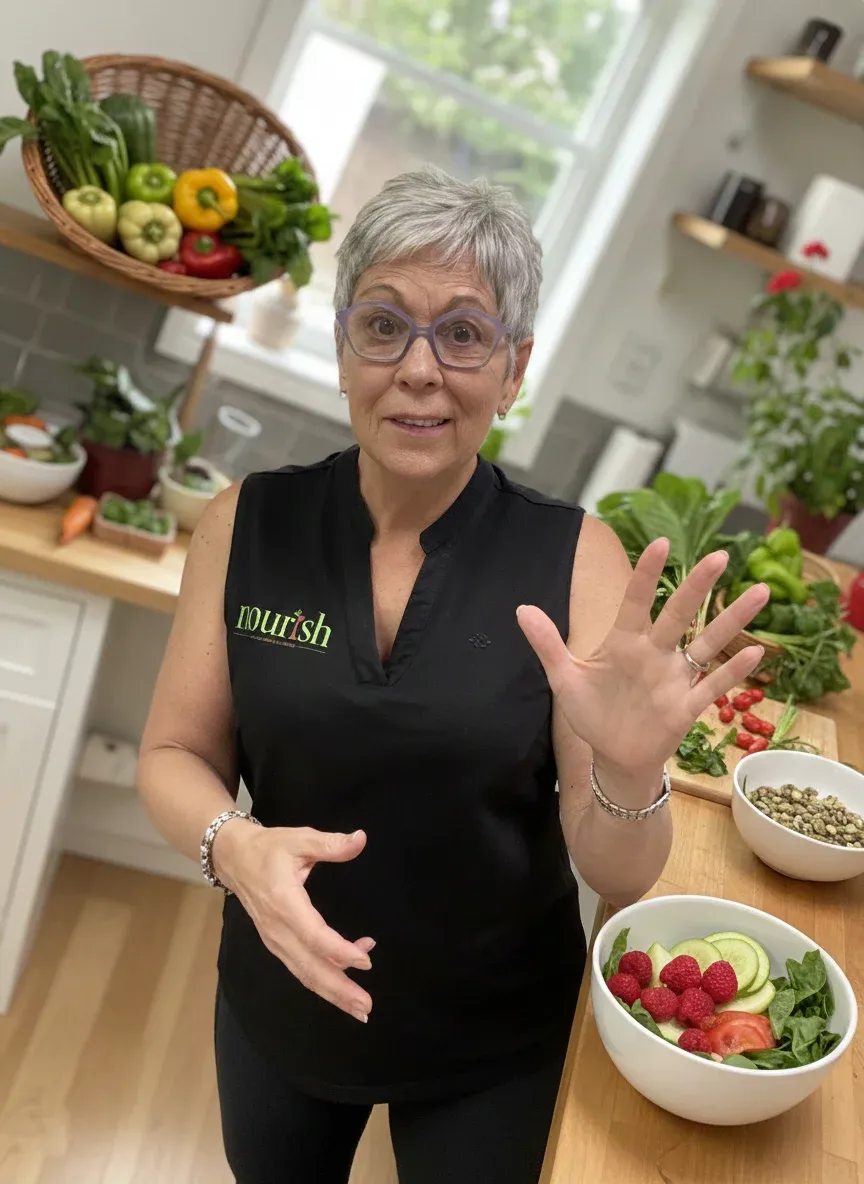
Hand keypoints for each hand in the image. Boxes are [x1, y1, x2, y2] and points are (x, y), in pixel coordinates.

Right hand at [214, 821, 373, 1022]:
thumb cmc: (269, 848)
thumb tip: (361, 839)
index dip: (339, 950)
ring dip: (332, 993)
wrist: (234, 858)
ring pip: (305, 973)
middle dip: (338, 989)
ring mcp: (275, 940)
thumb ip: (330, 843)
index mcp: (284, 901)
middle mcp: (277, 928)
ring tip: (360, 1008)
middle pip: (309, 966)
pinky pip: (300, 967)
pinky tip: (347, 977)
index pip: (313, 935)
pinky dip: (323, 978)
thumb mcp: (299, 838)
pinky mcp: (276, 944)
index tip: (365, 960)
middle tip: (366, 1007)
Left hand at [517, 539, 769, 788]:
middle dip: (698, 586)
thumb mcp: (564, 678)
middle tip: (720, 556)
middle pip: (678, 614)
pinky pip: (712, 685)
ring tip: (760, 592)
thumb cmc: (592, 714)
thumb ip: (547, 644)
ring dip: (732, 620)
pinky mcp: (686, 707)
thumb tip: (521, 608)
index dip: (647, 574)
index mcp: (624, 642)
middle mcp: (654, 653)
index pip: (636, 601)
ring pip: (707, 643)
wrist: (611, 757)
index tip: (661, 543)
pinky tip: (756, 653)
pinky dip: (733, 671)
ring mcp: (673, 678)